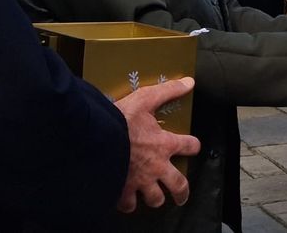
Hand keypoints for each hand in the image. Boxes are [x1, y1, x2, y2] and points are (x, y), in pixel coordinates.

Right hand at [113, 77, 201, 212]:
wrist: (94, 138)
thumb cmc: (119, 119)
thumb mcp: (145, 99)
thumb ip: (168, 90)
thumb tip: (189, 82)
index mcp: (164, 144)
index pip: (189, 146)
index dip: (192, 145)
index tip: (192, 146)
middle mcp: (156, 166)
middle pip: (178, 184)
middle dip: (182, 191)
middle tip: (182, 195)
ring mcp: (140, 181)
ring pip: (155, 199)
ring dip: (155, 198)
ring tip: (155, 197)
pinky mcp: (122, 190)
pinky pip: (128, 205)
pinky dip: (128, 204)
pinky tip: (128, 201)